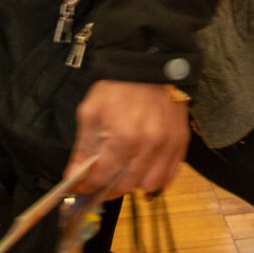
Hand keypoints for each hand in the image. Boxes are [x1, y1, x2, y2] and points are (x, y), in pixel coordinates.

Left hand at [68, 80, 189, 198]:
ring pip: (149, 185)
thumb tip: (73, 177)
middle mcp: (148, 145)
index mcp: (123, 137)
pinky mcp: (181, 142)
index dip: (88, 185)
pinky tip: (145, 171)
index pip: (103, 177)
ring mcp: (167, 145)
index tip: (82, 186)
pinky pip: (171, 175)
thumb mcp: (91, 112)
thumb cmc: (116, 87)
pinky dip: (157, 179)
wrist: (147, 65)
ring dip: (135, 184)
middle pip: (126, 185)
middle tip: (102, 180)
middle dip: (109, 187)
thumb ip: (82, 148)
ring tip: (125, 172)